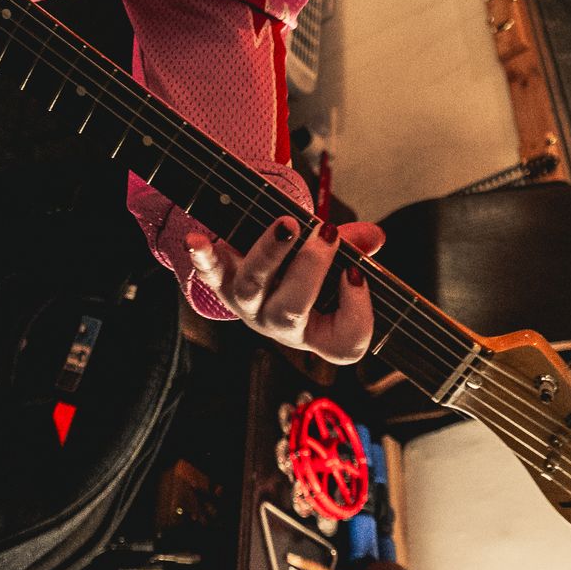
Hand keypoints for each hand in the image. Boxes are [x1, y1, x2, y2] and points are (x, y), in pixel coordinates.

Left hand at [187, 217, 385, 363]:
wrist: (255, 268)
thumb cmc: (302, 270)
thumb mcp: (332, 265)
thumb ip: (354, 250)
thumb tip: (374, 236)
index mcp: (316, 331)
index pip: (344, 344)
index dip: (357, 313)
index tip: (357, 273)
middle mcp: (278, 325)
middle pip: (290, 313)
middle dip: (310, 271)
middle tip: (327, 235)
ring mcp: (246, 305)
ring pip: (252, 289)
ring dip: (269, 255)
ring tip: (288, 225)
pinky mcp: (220, 280)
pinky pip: (207, 272)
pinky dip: (201, 257)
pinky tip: (196, 240)